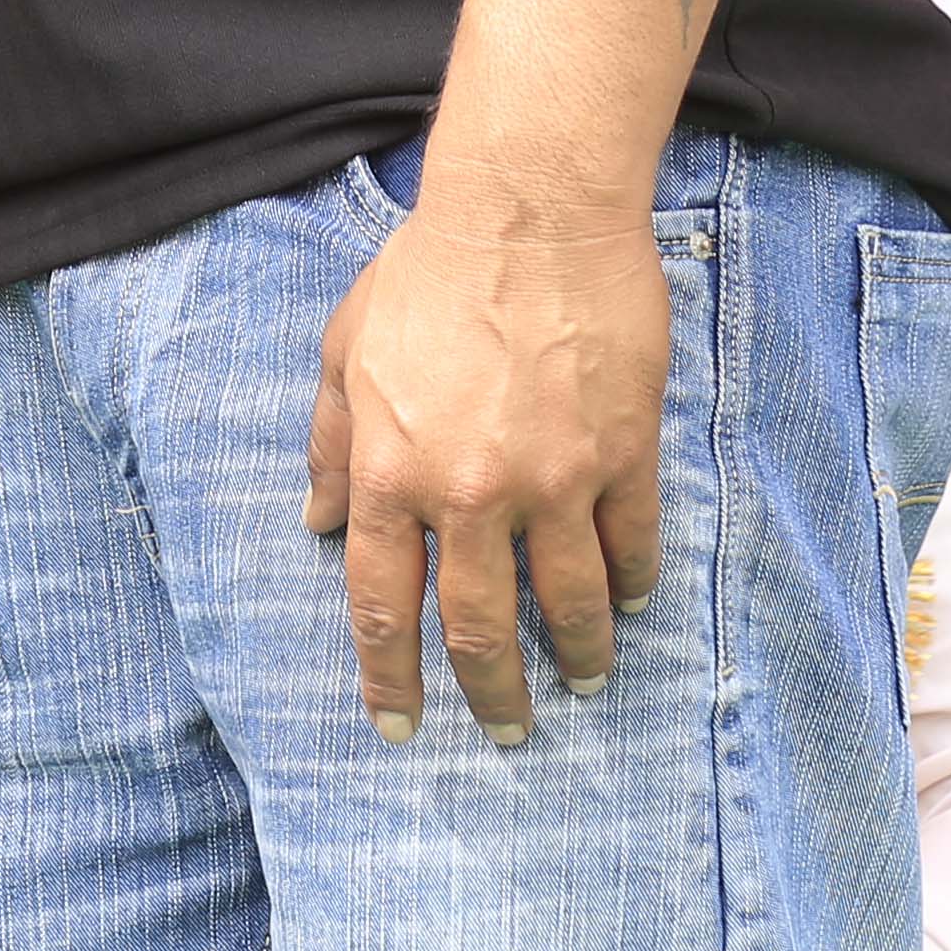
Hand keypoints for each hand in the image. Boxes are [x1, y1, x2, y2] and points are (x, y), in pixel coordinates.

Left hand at [303, 196, 671, 742]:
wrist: (526, 217)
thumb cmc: (423, 276)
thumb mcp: (345, 353)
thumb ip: (332, 446)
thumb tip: (318, 522)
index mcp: (391, 472)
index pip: (383, 604)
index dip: (389, 677)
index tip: (398, 725)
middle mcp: (469, 493)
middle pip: (481, 628)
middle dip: (492, 695)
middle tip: (507, 733)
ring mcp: (553, 481)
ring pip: (570, 603)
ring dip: (580, 655)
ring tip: (586, 683)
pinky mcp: (622, 457)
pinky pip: (631, 546)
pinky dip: (632, 585)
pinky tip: (630, 605)